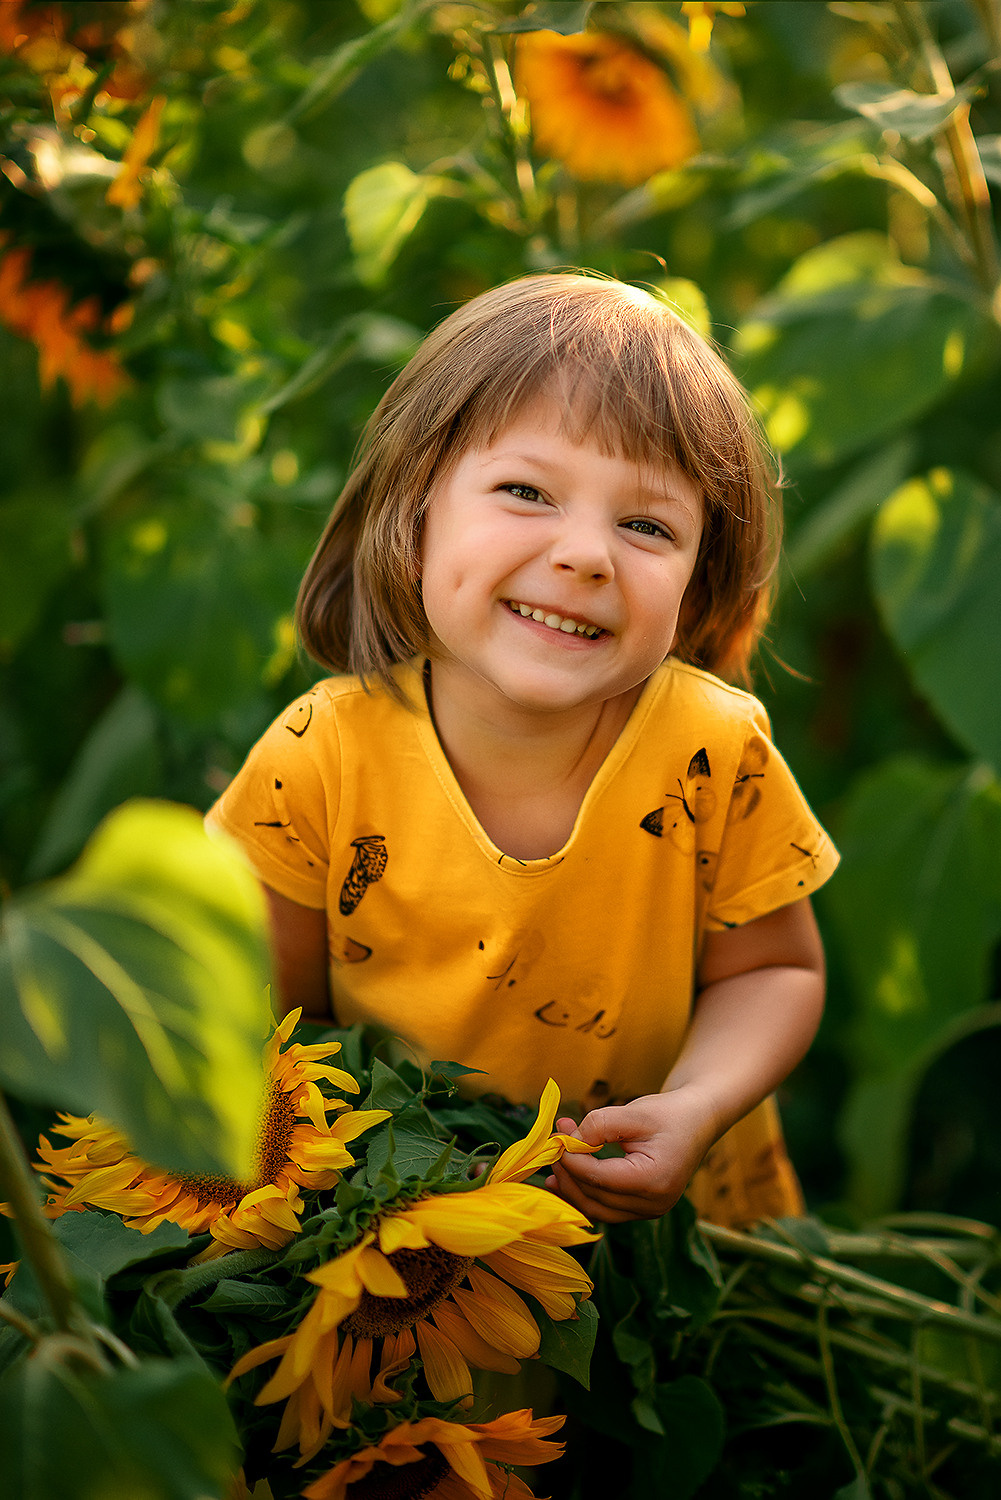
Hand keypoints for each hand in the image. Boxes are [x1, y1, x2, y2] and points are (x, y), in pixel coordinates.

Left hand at [546, 1087, 718, 1223]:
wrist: (698, 1121)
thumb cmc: (668, 1113)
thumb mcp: (633, 1111)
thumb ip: (599, 1125)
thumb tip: (566, 1140)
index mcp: (654, 1180)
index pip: (599, 1178)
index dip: (571, 1160)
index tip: (556, 1137)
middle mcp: (654, 1204)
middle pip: (596, 1199)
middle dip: (568, 1174)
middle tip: (552, 1147)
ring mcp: (650, 1211)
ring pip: (598, 1211)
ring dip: (572, 1190)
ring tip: (552, 1169)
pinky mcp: (644, 1209)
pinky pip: (607, 1209)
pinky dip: (585, 1196)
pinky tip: (567, 1181)